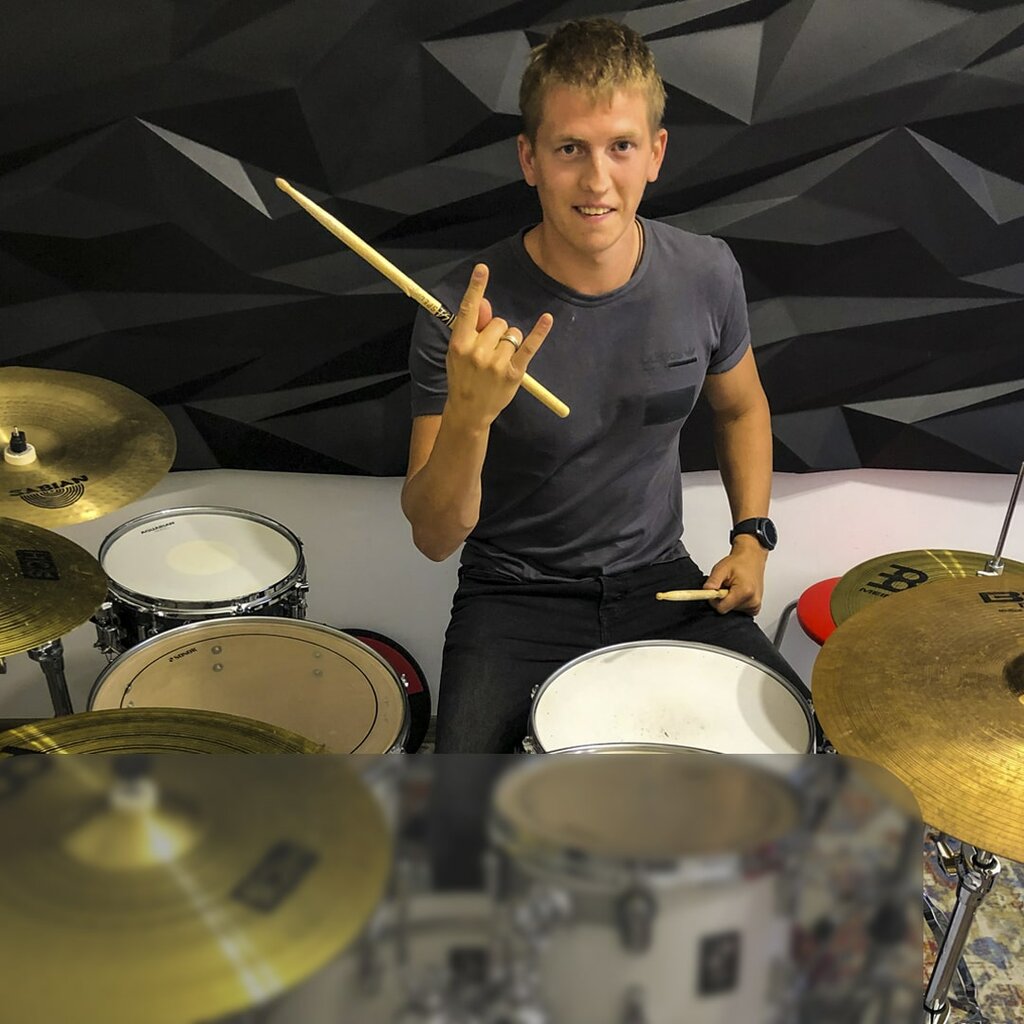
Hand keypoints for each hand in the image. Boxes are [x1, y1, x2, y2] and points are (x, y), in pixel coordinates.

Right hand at [445, 264, 552, 429]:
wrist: (468, 410)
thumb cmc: (463, 376)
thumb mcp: (459, 352)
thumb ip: (472, 326)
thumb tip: (484, 302)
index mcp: (460, 343)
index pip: (468, 310)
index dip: (476, 287)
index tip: (482, 268)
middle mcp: (478, 351)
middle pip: (498, 322)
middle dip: (497, 331)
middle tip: (490, 351)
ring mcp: (496, 363)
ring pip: (513, 333)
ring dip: (510, 341)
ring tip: (499, 360)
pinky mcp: (513, 372)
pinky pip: (529, 346)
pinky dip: (539, 332)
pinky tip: (547, 319)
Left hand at [704, 538, 767, 614]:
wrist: (751, 558)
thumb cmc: (739, 562)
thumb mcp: (721, 569)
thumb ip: (712, 582)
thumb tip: (705, 593)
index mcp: (744, 592)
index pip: (721, 608)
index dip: (714, 600)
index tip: (716, 590)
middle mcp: (752, 601)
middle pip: (727, 609)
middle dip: (723, 598)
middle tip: (727, 585)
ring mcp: (755, 605)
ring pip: (732, 610)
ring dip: (729, 600)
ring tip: (734, 587)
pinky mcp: (755, 608)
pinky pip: (739, 611)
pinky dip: (735, 602)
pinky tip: (738, 592)